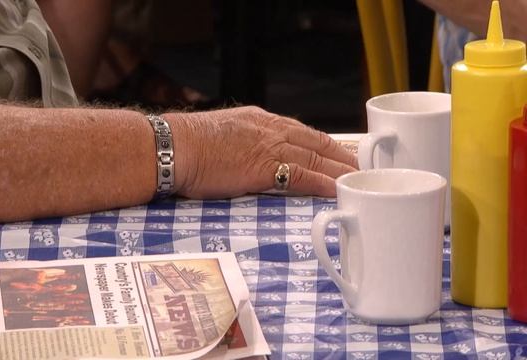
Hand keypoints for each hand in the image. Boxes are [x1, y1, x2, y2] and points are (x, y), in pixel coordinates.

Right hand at [164, 106, 357, 198]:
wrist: (174, 146)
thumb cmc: (188, 144)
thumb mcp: (222, 133)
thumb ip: (243, 141)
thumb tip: (248, 155)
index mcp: (261, 121)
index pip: (303, 131)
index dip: (325, 143)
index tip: (340, 152)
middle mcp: (271, 130)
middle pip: (317, 142)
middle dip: (343, 155)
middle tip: (364, 166)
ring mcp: (269, 148)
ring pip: (316, 158)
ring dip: (341, 169)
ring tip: (361, 179)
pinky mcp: (264, 168)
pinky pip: (302, 176)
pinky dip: (323, 183)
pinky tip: (338, 189)